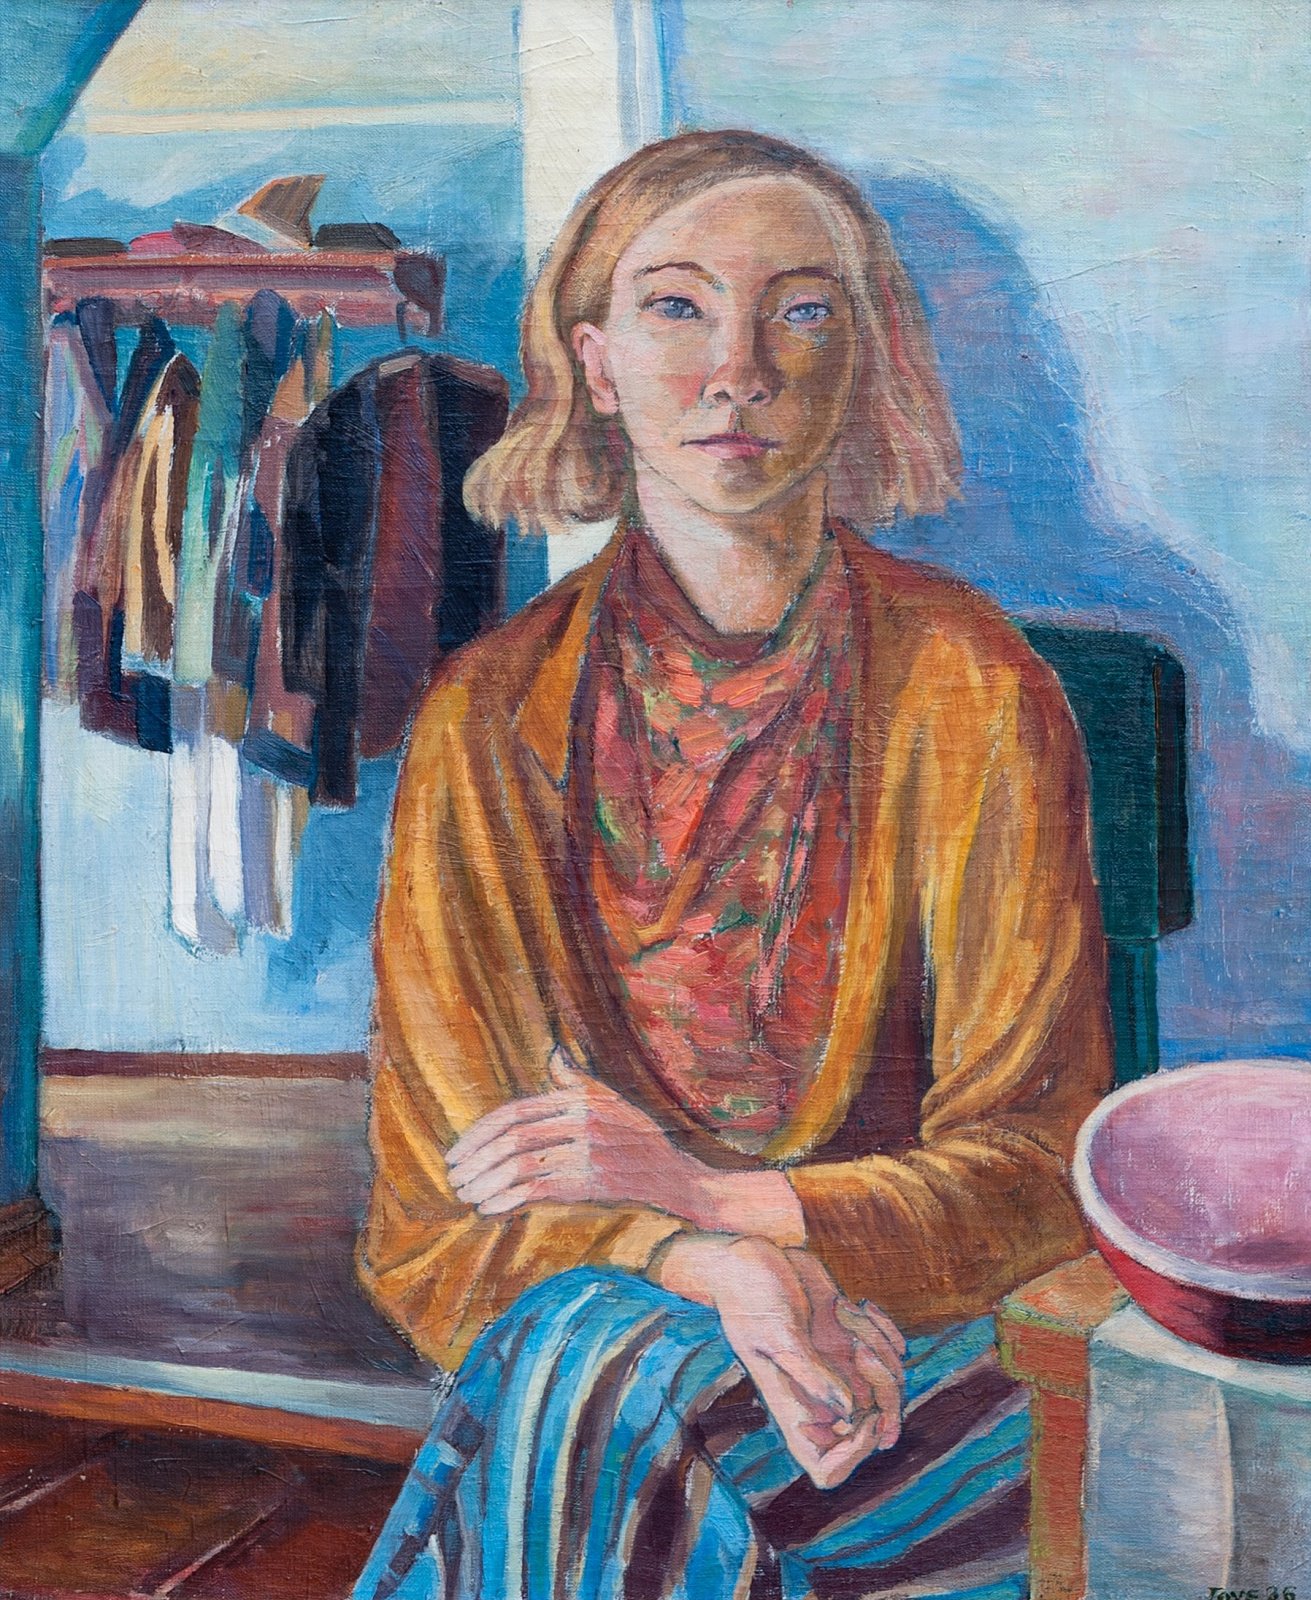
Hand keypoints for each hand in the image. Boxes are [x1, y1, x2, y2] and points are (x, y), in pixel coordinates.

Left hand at [446, 1047, 694, 1214]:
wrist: (674, 1175)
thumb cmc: (638, 1136)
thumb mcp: (611, 1100)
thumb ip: (576, 1079)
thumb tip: (554, 1052)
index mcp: (578, 1099)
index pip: (516, 1112)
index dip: (480, 1132)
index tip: (457, 1152)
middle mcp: (581, 1121)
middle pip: (513, 1138)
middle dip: (477, 1159)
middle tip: (454, 1177)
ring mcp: (587, 1151)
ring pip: (521, 1165)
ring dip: (486, 1183)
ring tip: (467, 1195)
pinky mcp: (592, 1182)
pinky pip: (539, 1189)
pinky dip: (509, 1200)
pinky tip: (490, 1210)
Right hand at [657, 1235, 904, 1488]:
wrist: (750, 1257)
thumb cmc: (749, 1294)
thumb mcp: (776, 1331)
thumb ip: (809, 1372)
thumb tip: (849, 1410)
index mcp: (793, 1409)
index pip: (827, 1469)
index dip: (853, 1453)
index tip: (865, 1417)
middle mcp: (820, 1397)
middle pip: (876, 1424)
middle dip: (881, 1386)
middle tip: (860, 1349)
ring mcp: (838, 1370)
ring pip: (889, 1382)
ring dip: (876, 1342)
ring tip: (842, 1307)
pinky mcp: (850, 1342)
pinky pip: (891, 1350)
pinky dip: (883, 1328)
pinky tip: (856, 1304)